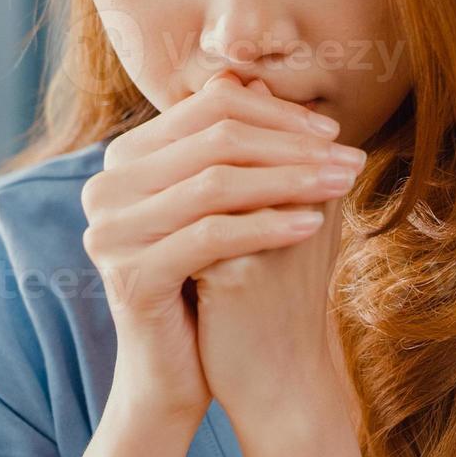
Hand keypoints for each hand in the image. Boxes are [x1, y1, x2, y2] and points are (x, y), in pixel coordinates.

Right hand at [79, 71, 365, 424]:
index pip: (209, 107)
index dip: (278, 115)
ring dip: (291, 180)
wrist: (177, 371)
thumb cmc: (210, 281)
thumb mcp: (226, 208)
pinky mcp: (130, 274)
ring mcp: (110, 230)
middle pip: (215, 140)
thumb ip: (237, 150)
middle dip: (293, 145)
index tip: (334, 131)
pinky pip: (211, 235)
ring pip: (215, 184)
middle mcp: (105, 186)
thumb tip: (268, 85)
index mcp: (125, 159)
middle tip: (349, 157)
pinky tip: (313, 224)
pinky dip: (267, 225)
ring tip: (344, 185)